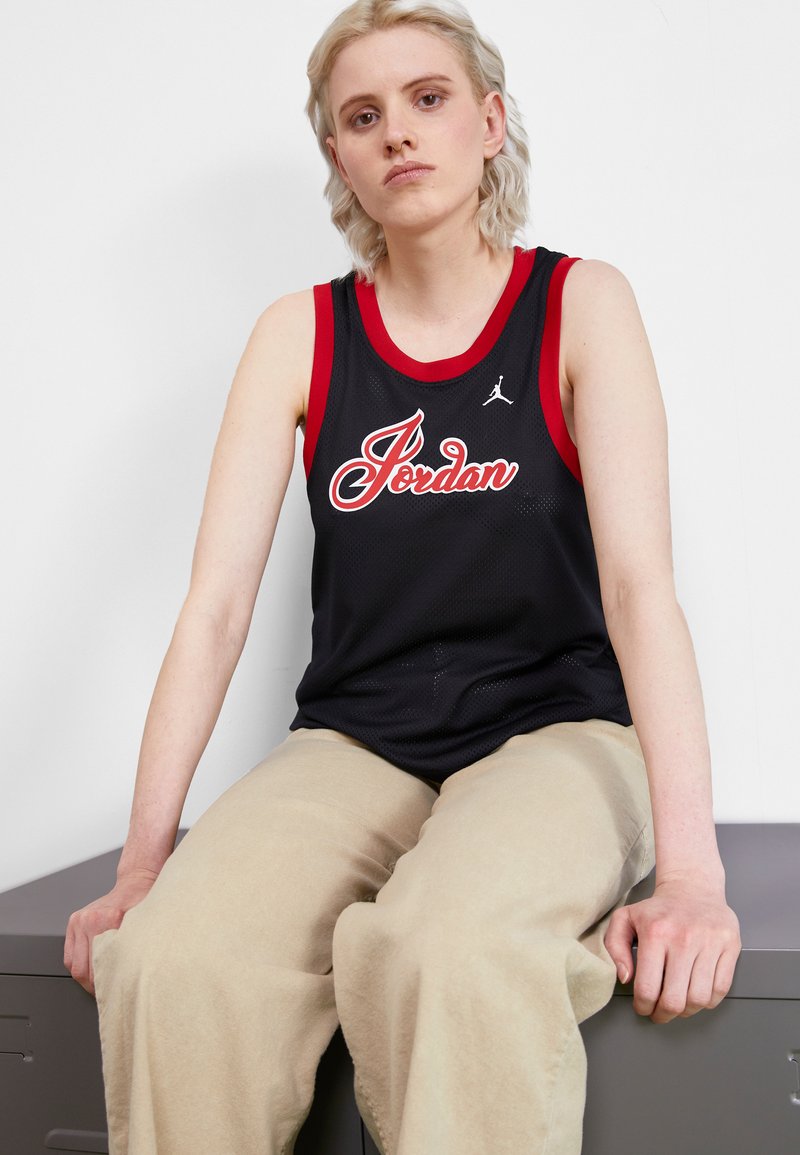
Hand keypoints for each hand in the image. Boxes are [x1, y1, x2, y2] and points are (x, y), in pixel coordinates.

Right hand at [64, 868, 158, 996]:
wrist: (136, 882)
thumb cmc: (144, 903)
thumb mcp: (146, 925)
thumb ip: (139, 948)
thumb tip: (138, 977)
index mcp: (110, 919)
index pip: (101, 965)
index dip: (107, 984)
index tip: (115, 993)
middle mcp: (91, 919)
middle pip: (84, 969)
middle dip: (95, 987)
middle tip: (107, 994)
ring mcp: (80, 920)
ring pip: (74, 965)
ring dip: (85, 980)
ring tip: (98, 986)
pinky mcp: (74, 921)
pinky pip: (69, 955)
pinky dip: (78, 967)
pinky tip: (89, 973)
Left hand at [604, 878, 741, 1023]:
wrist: (692, 887)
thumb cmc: (658, 909)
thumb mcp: (624, 919)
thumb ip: (614, 947)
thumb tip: (625, 978)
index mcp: (656, 933)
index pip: (648, 988)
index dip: (643, 1007)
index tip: (643, 1007)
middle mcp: (684, 938)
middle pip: (675, 1000)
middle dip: (664, 1014)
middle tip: (660, 1013)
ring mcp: (710, 943)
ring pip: (699, 999)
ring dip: (686, 1011)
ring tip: (678, 1004)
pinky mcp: (730, 946)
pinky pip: (721, 989)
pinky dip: (708, 1000)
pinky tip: (696, 993)